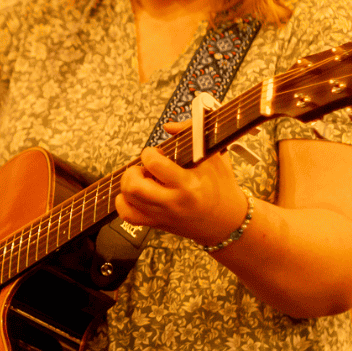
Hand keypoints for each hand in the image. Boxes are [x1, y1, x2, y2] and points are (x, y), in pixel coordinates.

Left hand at [115, 121, 246, 246]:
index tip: (155, 152)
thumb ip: (191, 134)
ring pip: (126, 200)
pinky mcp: (157, 224)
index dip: (149, 153)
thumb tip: (168, 126)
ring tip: (143, 180)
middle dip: (132, 171)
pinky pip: (127, 215)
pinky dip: (124, 202)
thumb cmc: (221, 187)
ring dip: (128, 184)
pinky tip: (136, 194)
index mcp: (188, 185)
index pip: (154, 165)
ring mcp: (163, 215)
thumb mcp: (214, 157)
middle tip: (144, 168)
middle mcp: (173, 203)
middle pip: (133, 186)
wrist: (227, 221)